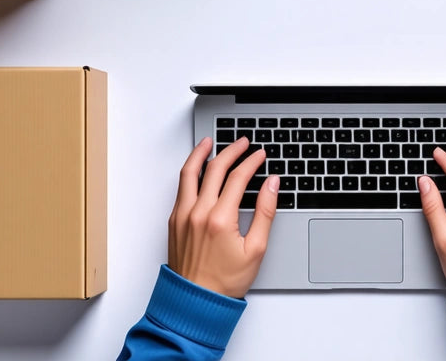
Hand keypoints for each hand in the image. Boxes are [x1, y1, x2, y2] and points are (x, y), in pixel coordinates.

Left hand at [168, 137, 278, 297]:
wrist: (195, 302)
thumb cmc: (224, 282)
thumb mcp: (256, 249)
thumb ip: (265, 212)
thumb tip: (271, 185)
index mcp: (220, 218)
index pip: (238, 177)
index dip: (252, 162)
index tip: (260, 155)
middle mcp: (198, 212)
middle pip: (215, 169)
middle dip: (231, 151)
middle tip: (243, 143)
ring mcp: (182, 215)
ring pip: (189, 173)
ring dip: (201, 154)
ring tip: (210, 142)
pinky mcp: (174, 221)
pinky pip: (181, 188)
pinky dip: (190, 172)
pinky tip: (198, 169)